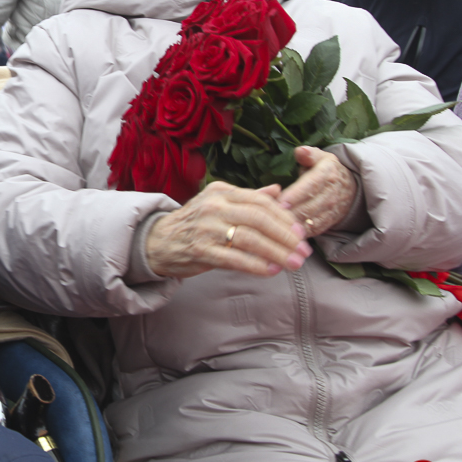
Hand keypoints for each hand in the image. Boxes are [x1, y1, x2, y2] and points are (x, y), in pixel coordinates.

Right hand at [146, 182, 310, 278]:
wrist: (158, 241)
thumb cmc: (195, 223)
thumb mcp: (219, 203)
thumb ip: (249, 198)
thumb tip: (278, 190)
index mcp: (222, 192)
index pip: (261, 201)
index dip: (285, 217)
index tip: (301, 232)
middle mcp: (214, 206)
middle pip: (259, 219)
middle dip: (286, 237)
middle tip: (303, 251)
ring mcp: (206, 228)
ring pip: (250, 239)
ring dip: (276, 253)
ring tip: (293, 264)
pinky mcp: (200, 250)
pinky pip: (234, 258)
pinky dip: (256, 266)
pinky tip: (271, 271)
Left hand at [278, 147, 357, 237]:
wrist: (348, 189)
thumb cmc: (326, 170)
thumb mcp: (320, 157)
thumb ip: (309, 154)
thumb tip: (300, 151)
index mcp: (327, 175)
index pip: (310, 186)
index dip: (295, 195)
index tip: (279, 201)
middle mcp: (330, 195)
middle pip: (308, 207)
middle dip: (288, 213)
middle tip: (267, 215)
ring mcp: (329, 211)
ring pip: (308, 221)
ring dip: (291, 225)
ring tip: (271, 225)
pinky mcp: (326, 224)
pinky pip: (311, 231)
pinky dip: (297, 233)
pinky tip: (281, 232)